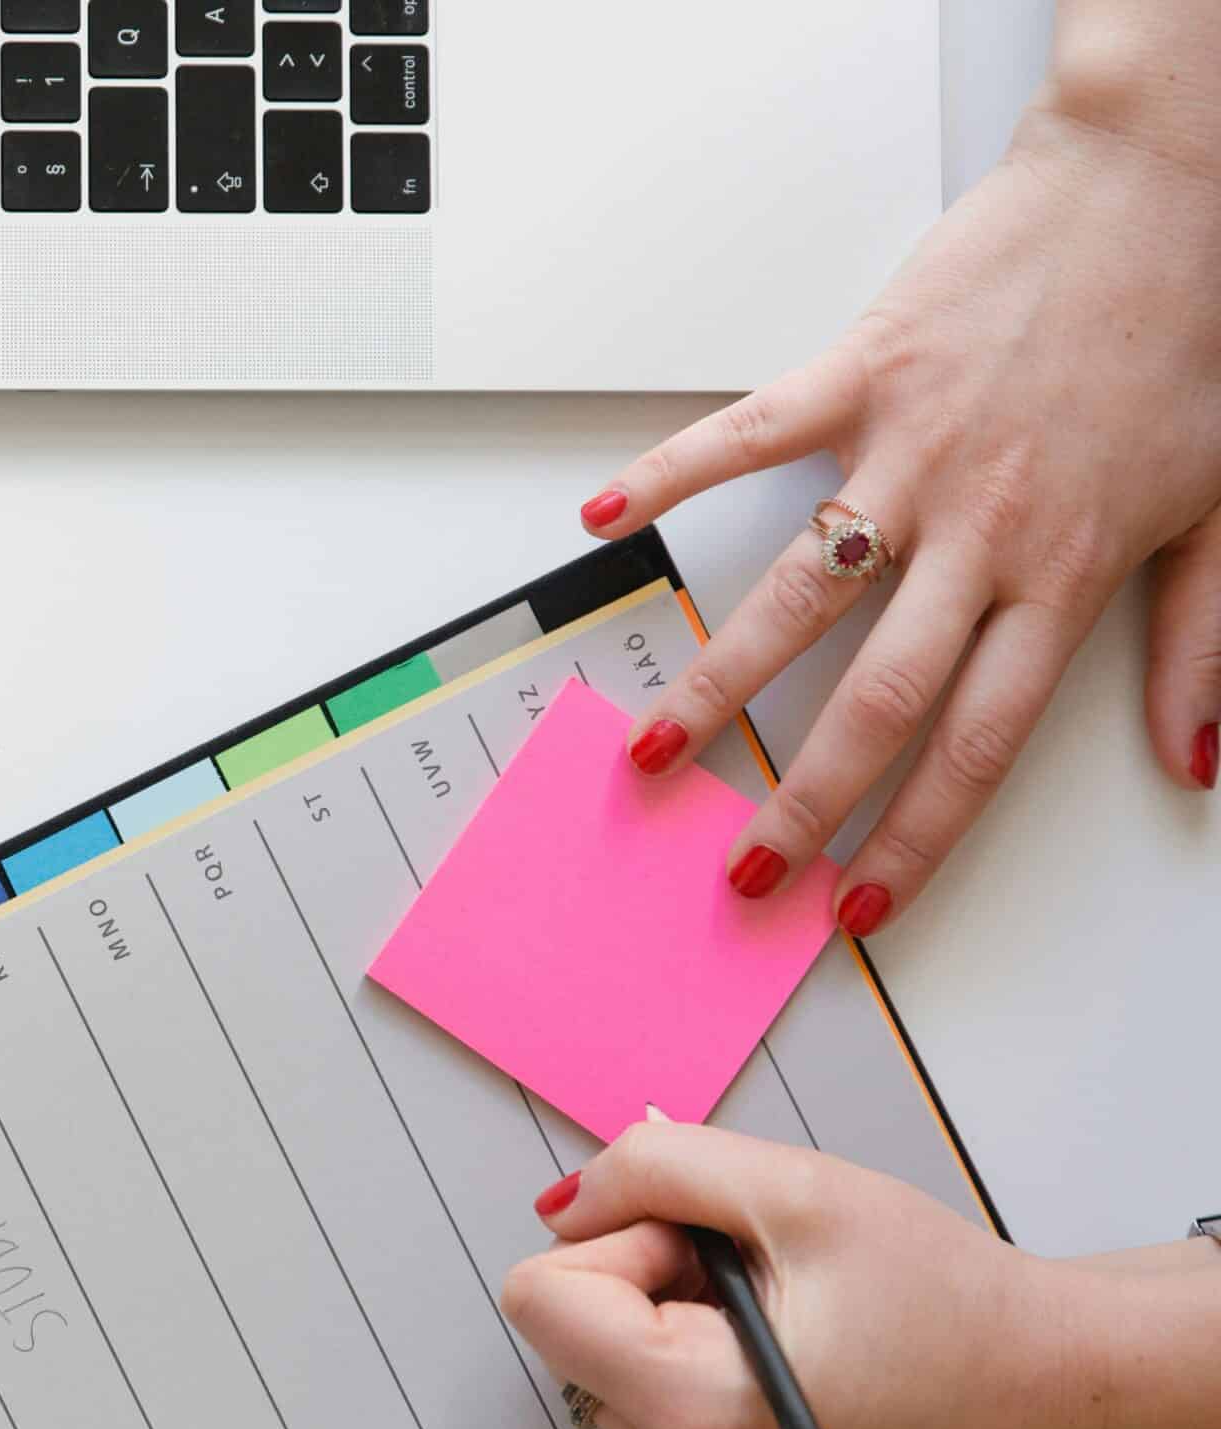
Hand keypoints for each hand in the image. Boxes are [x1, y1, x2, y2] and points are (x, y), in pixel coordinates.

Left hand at [500, 1123, 1088, 1428]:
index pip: (539, 1296)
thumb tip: (562, 1201)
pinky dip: (682, 1341)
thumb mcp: (792, 1187)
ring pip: (593, 1345)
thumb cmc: (938, 1292)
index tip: (709, 1245)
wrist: (1032, 1379)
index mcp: (694, 1411)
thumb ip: (652, 1170)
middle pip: (561, 1321)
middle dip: (643, 1269)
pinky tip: (771, 1341)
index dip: (618, 1240)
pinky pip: (630, 1380)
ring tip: (777, 1310)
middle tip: (757, 1274)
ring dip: (665, 1303)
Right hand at [578, 22, 1220, 935]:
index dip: (913, 839)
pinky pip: (747, 435)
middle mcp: (981, 529)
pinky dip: (668, 473)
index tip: (857, 904)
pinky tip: (605, 518)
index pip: (978, 743)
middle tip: (740, 867)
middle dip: (799, 803)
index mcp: (1067, 572)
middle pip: (874, 700)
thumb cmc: (1196, 336)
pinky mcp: (863, 372)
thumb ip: (1199, 645)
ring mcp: (910, 452)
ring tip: (655, 746)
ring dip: (717, 683)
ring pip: (797, 596)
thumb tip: (1191, 760)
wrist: (1170, 186)